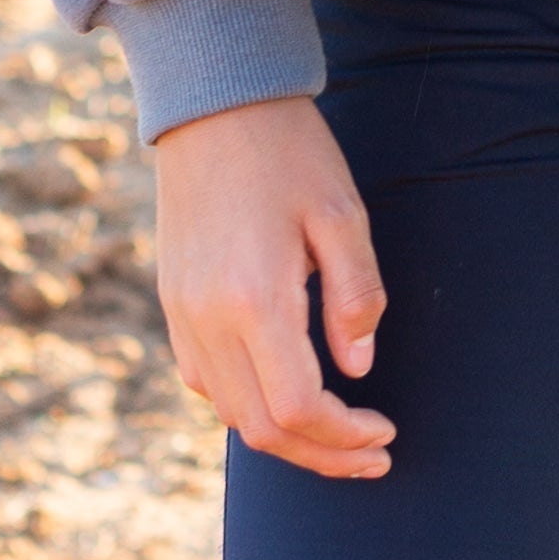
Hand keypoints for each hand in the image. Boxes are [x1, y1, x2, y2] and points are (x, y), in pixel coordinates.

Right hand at [153, 96, 392, 479]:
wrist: (213, 103)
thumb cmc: (288, 151)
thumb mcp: (341, 213)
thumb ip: (356, 296)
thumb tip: (358, 368)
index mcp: (254, 299)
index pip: (299, 408)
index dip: (345, 436)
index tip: (385, 431)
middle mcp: (208, 319)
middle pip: (262, 428)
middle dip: (322, 455)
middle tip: (374, 455)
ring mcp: (182, 315)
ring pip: (230, 414)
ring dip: (286, 438)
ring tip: (338, 437)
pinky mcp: (172, 303)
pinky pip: (205, 382)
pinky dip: (247, 406)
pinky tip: (285, 395)